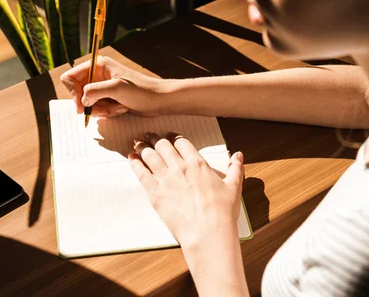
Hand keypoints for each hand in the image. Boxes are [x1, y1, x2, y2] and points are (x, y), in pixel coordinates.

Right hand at [60, 56, 167, 117]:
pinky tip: (120, 109)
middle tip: (103, 110)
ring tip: (116, 108)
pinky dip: (107, 112)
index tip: (83, 105)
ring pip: (87, 103)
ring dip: (100, 110)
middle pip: (77, 93)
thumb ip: (95, 91)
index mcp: (98, 66)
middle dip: (90, 105)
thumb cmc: (141, 90)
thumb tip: (82, 100)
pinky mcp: (108, 97)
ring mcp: (102, 87)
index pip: (70, 77)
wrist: (158, 100)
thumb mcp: (117, 88)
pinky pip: (97, 108)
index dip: (73, 93)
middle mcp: (97, 74)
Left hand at [129, 132, 244, 248]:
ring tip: (137, 142)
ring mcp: (166, 179)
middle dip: (154, 138)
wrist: (208, 232)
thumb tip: (238, 156)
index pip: (181, 143)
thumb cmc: (221, 213)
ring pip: (150, 156)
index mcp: (197, 164)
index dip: (173, 138)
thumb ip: (235, 169)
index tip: (169, 137)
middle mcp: (180, 168)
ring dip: (142, 146)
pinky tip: (131, 158)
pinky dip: (134, 163)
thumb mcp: (233, 187)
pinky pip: (141, 173)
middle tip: (149, 136)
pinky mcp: (155, 193)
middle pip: (163, 146)